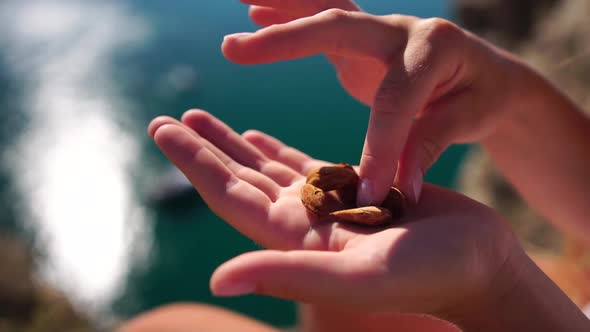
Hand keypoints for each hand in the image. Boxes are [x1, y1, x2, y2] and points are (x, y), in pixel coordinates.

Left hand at [148, 110, 516, 317]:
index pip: (230, 195)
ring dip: (232, 144)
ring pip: (266, 168)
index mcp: (295, 238)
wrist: (481, 265)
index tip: (163, 130)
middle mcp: (303, 222)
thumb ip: (288, 273)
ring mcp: (326, 206)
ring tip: (202, 117)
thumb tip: (216, 281)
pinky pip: (302, 165)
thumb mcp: (357, 277)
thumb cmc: (429, 275)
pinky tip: (256, 136)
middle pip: (240, 178)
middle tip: (168, 118)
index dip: (194, 163)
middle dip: (204, 148)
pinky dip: (274, 149)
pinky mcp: (353, 190)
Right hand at [224, 2, 524, 207]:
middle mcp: (400, 29)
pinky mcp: (361, 40)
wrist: (487, 73)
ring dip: (279, 6)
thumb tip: (397, 190)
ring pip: (323, 10)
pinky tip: (254, 11)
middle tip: (234, 49)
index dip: (380, 148)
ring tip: (237, 1)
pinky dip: (287, 14)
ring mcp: (377, 29)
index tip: (365, 195)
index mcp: (433, 49)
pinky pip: (321, 21)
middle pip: (337, 28)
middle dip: (286, 40)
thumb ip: (429, 145)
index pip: (395, 101)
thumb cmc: (480, 98)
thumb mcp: (469, 119)